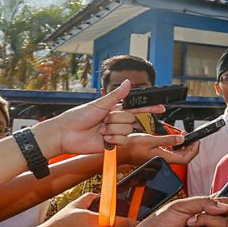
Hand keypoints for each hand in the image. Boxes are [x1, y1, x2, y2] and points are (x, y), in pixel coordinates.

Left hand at [31, 80, 164, 156]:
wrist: (66, 134)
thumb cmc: (78, 116)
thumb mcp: (99, 103)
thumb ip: (116, 95)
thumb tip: (128, 82)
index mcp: (113, 108)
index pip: (136, 106)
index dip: (149, 107)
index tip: (161, 108)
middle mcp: (116, 120)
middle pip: (131, 119)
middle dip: (117, 119)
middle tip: (103, 120)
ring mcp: (114, 132)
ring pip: (126, 130)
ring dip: (113, 129)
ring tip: (100, 130)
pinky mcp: (112, 144)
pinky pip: (122, 141)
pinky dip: (113, 139)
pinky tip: (103, 138)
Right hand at [120, 133, 199, 166]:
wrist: (120, 151)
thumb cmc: (131, 147)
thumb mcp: (151, 140)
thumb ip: (168, 140)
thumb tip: (181, 138)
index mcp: (164, 158)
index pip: (186, 158)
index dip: (194, 150)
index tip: (196, 141)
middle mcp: (164, 160)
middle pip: (184, 157)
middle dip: (190, 146)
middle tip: (190, 136)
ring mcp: (161, 158)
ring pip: (178, 154)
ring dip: (183, 145)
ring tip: (183, 135)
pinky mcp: (157, 156)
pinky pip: (171, 152)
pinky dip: (175, 145)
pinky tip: (173, 139)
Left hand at [128, 196, 227, 226]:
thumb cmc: (159, 223)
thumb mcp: (181, 205)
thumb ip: (204, 203)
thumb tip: (223, 205)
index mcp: (201, 207)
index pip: (222, 198)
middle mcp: (206, 220)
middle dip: (218, 208)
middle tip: (205, 210)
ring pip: (220, 224)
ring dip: (202, 221)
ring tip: (187, 224)